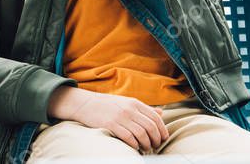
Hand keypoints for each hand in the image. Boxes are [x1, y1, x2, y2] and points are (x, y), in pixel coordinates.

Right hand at [49, 86, 168, 153]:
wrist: (86, 104)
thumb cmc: (108, 105)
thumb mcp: (127, 102)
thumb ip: (144, 109)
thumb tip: (161, 113)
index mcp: (135, 103)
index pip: (155, 117)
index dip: (162, 129)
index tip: (163, 138)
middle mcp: (129, 109)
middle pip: (150, 126)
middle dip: (156, 139)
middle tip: (155, 146)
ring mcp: (120, 116)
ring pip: (141, 133)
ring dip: (146, 144)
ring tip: (146, 148)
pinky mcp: (111, 124)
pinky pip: (128, 137)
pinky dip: (135, 144)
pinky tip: (135, 147)